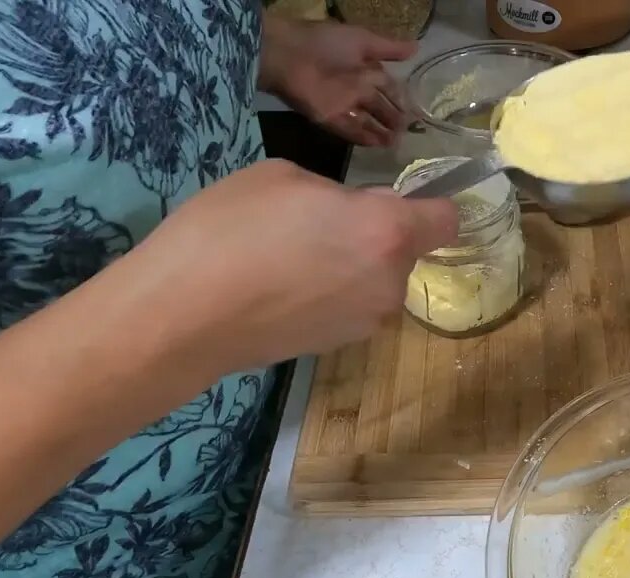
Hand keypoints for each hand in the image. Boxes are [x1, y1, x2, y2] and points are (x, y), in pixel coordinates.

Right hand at [133, 160, 455, 369]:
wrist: (182, 316)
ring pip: (375, 281)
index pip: (447, 220)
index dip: (427, 206)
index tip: (393, 199)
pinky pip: (349, 306)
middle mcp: (390, 283)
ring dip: (350, 267)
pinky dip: (328, 295)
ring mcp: (366, 322)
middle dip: (374, 235)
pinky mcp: (336, 347)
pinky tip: (279, 289)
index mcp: (387, 232)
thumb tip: (348, 215)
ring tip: (289, 258)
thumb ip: (337, 194)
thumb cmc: (230, 230)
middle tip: (314, 223)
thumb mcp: (283, 177)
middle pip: (404, 251)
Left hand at [260, 16, 415, 145]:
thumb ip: (389, 48)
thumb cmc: (326, 43)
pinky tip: (378, 144)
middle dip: (393, 118)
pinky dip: (363, 137)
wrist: (290, 55)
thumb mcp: (362, 40)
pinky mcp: (328, 118)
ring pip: (366, 121)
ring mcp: (342, 104)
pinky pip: (349, 130)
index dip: (401, 99)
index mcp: (364, 68)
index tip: (415, 113)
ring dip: (381, 131)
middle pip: (379, 107)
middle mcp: (356, 87)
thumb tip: (417, 48)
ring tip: (397, 142)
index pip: (388, 87)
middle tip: (409, 131)